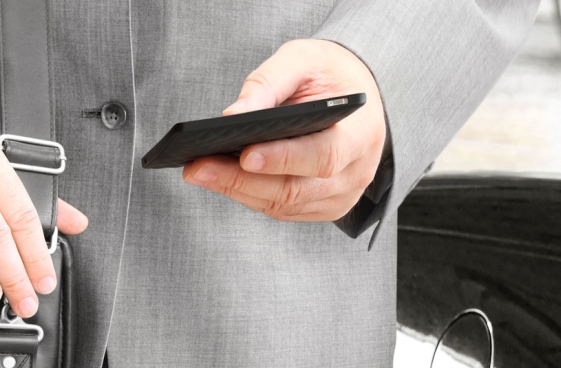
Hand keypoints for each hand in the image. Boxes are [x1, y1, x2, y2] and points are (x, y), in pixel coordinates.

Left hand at [183, 39, 385, 221]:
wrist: (354, 93)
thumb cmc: (331, 75)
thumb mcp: (304, 60)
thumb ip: (270, 82)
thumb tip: (232, 116)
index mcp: (361, 135)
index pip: (324, 156)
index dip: (284, 159)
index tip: (243, 154)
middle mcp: (356, 173)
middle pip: (296, 189)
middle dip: (242, 180)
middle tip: (198, 167)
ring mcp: (341, 196)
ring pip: (284, 204)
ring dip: (238, 190)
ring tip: (198, 171)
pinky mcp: (324, 206)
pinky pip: (282, 209)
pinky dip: (248, 195)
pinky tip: (220, 179)